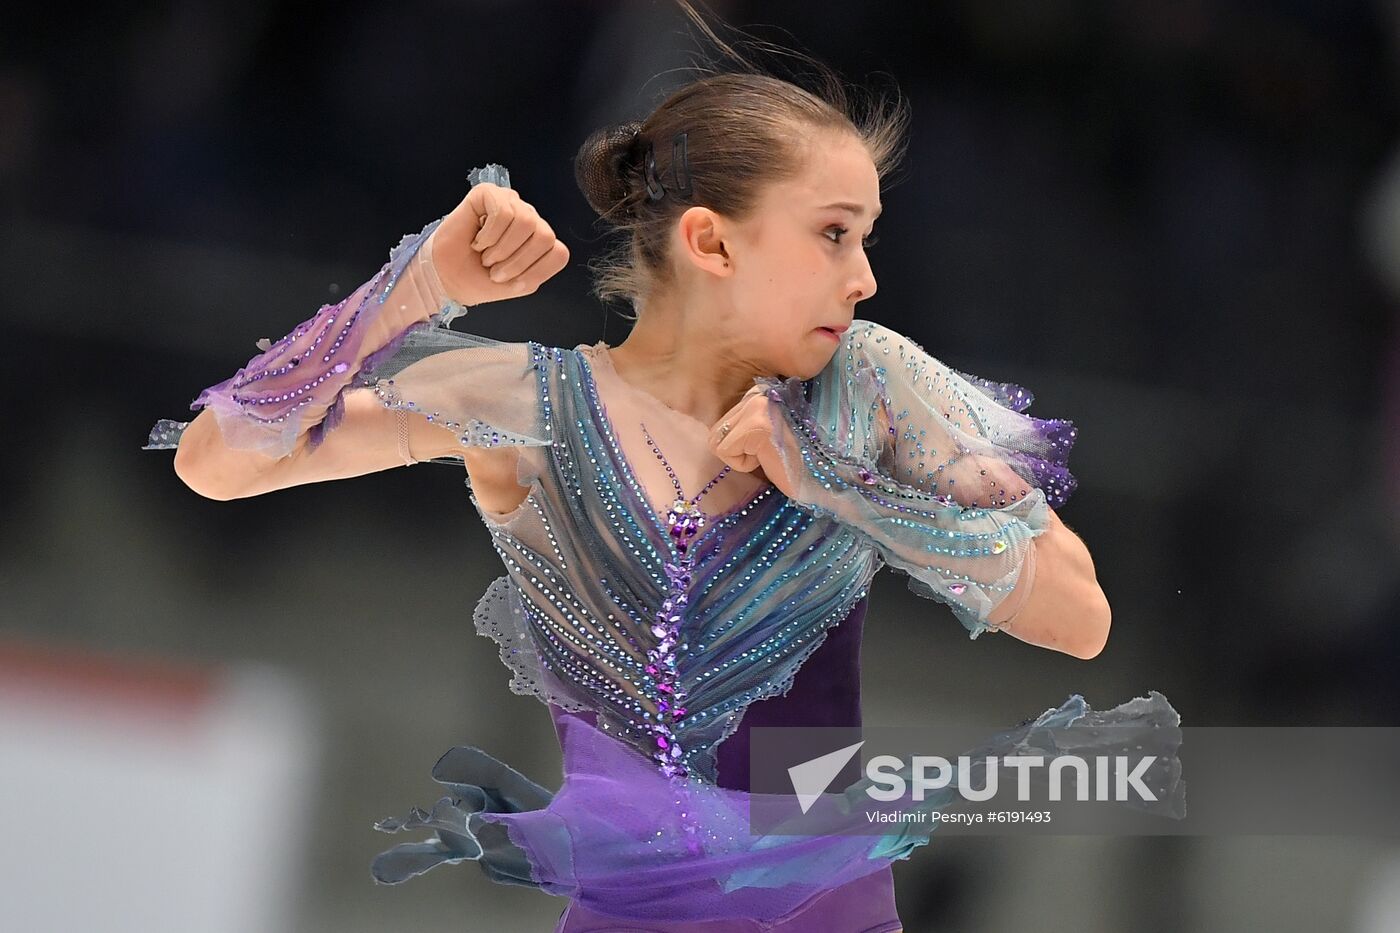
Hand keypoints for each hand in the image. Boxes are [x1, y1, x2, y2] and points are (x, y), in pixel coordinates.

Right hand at [430, 182, 569, 305]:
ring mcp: (511, 203)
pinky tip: (478, 240)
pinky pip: (504, 211)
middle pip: (545, 236)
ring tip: (485, 255)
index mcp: (539, 241)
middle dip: (518, 261)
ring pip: (526, 221)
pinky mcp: (489, 193)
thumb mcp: (519, 284)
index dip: (535, 271)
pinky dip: (490, 234)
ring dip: (501, 248)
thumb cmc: (480, 279)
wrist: (447, 279)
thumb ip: (542, 268)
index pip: (559, 253)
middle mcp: (529, 218)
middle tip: (495, 268)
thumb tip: (555, 248)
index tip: (511, 280)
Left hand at [707, 384, 804, 500]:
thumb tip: (716, 434)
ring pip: (717, 441)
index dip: (741, 445)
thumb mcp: (763, 433)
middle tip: (768, 453)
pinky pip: (725, 452)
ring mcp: (758, 407)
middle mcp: (759, 393)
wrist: (819, 479)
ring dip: (741, 457)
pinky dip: (744, 465)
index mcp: (761, 390)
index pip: (723, 423)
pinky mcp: (756, 426)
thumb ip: (743, 424)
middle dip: (738, 450)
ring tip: (769, 455)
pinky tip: (769, 459)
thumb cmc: (791, 461)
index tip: (768, 447)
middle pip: (716, 431)